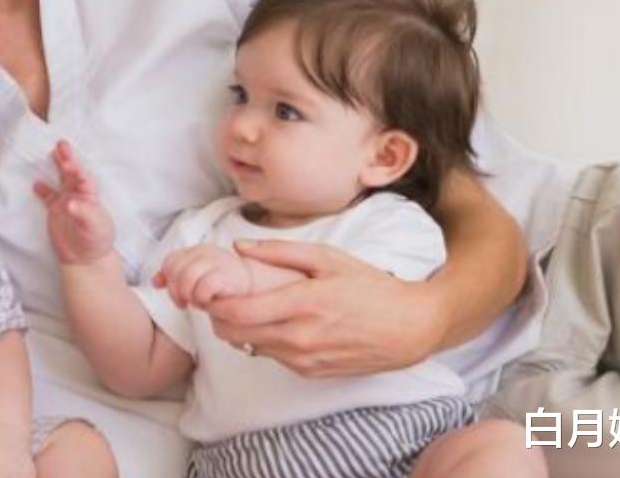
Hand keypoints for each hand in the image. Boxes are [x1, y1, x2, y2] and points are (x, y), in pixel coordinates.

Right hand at [33, 140, 115, 264]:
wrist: (85, 258)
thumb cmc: (96, 240)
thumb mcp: (94, 227)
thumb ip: (83, 214)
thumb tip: (70, 203)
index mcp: (91, 196)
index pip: (84, 178)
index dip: (77, 168)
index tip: (68, 161)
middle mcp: (79, 195)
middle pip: (72, 173)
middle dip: (67, 158)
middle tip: (61, 144)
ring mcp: (66, 201)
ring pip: (61, 180)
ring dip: (56, 167)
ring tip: (49, 153)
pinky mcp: (55, 210)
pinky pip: (48, 196)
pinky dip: (42, 189)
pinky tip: (36, 183)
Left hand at [154, 244, 253, 307]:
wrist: (255, 290)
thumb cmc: (224, 286)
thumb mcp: (198, 278)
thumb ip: (176, 277)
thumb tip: (155, 281)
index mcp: (197, 251)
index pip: (170, 262)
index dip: (168, 281)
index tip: (178, 296)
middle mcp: (206, 252)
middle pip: (175, 270)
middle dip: (176, 291)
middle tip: (185, 303)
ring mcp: (217, 262)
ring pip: (186, 278)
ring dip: (188, 296)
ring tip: (197, 303)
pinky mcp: (227, 276)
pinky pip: (203, 287)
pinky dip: (202, 299)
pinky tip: (208, 304)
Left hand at [204, 240, 443, 377]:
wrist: (410, 327)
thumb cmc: (371, 287)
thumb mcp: (328, 258)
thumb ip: (280, 251)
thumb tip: (239, 246)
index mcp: (302, 304)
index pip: (239, 313)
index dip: (214, 305)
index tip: (208, 290)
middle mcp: (300, 337)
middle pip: (236, 336)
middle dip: (219, 318)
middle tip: (218, 298)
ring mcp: (305, 359)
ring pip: (251, 348)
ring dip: (240, 331)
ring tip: (246, 307)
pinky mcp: (312, 372)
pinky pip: (273, 357)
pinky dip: (263, 341)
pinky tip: (274, 323)